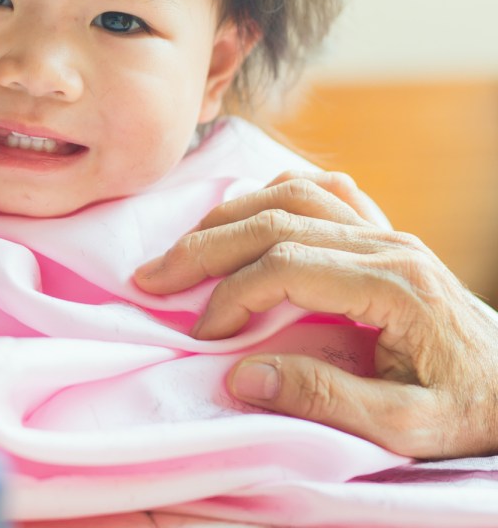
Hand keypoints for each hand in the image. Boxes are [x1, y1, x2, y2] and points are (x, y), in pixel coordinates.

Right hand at [133, 170, 497, 457]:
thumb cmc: (468, 409)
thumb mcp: (406, 427)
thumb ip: (323, 397)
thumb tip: (239, 374)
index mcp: (393, 284)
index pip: (286, 266)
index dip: (232, 295)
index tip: (202, 334)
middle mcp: (388, 243)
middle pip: (276, 220)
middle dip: (205, 247)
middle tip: (152, 275)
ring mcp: (388, 231)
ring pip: (291, 195)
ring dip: (230, 215)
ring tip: (186, 245)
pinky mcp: (385, 232)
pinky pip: (322, 191)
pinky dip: (275, 193)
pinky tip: (249, 211)